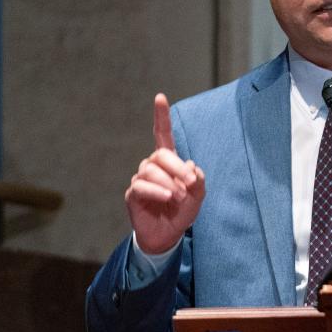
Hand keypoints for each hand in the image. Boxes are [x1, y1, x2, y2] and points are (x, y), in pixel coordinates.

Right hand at [125, 93, 205, 252]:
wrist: (168, 234)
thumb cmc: (182, 211)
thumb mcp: (198, 196)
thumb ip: (198, 180)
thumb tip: (191, 166)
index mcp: (168, 161)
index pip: (162, 135)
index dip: (161, 117)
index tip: (159, 97)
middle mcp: (152, 166)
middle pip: (161, 155)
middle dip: (177, 167)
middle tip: (189, 184)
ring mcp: (141, 179)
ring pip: (151, 170)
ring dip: (168, 182)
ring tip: (177, 196)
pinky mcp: (133, 193)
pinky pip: (141, 186)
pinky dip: (157, 190)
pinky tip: (167, 197)